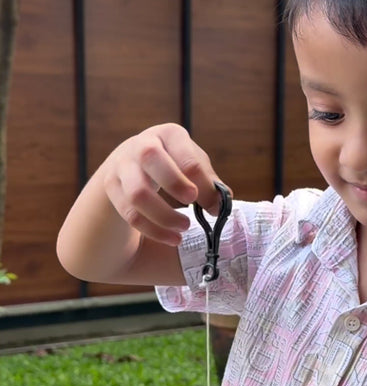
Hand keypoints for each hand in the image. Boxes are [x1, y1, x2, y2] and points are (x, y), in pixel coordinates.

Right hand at [101, 123, 229, 245]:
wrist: (132, 164)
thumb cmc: (173, 163)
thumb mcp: (192, 165)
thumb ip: (209, 183)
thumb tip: (223, 201)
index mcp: (169, 135)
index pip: (187, 157)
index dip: (203, 184)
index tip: (213, 205)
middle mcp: (141, 144)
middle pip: (150, 157)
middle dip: (174, 182)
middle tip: (192, 201)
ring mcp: (122, 166)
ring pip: (137, 193)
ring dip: (164, 216)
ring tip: (184, 227)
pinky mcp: (111, 188)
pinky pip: (130, 214)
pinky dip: (153, 230)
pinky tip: (172, 238)